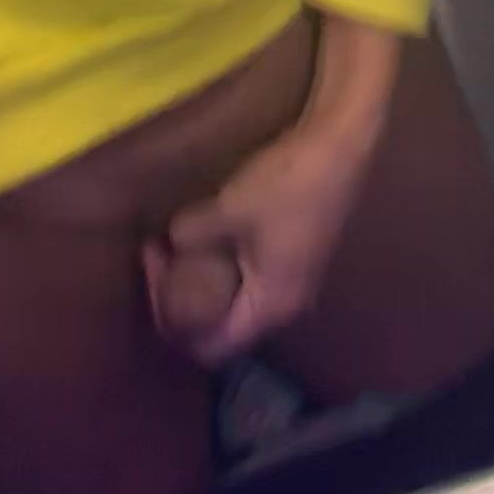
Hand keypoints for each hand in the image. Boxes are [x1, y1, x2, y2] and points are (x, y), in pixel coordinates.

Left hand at [151, 17, 403, 365]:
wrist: (339, 147)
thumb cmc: (287, 184)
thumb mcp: (229, 208)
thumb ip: (193, 233)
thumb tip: (171, 242)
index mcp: (271, 306)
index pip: (213, 346)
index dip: (175, 324)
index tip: (154, 280)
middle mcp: (285, 306)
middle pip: (223, 325)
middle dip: (183, 297)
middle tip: (154, 256)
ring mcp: (292, 283)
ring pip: (234, 300)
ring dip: (201, 279)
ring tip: (170, 247)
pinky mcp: (293, 259)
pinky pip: (247, 280)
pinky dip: (220, 266)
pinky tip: (202, 236)